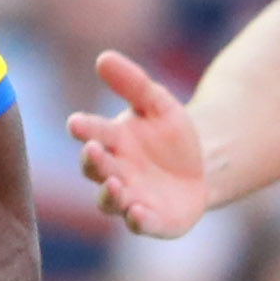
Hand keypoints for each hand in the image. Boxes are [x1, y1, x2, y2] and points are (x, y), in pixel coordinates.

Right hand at [62, 51, 208, 238]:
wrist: (204, 164)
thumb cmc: (170, 132)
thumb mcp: (156, 102)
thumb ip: (132, 82)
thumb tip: (103, 57)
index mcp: (112, 140)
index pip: (92, 133)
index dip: (84, 129)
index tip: (76, 123)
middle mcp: (114, 171)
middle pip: (96, 168)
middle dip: (93, 161)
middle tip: (93, 151)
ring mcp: (130, 197)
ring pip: (110, 200)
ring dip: (110, 194)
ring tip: (115, 184)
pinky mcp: (152, 220)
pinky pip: (140, 223)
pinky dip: (136, 220)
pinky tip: (137, 212)